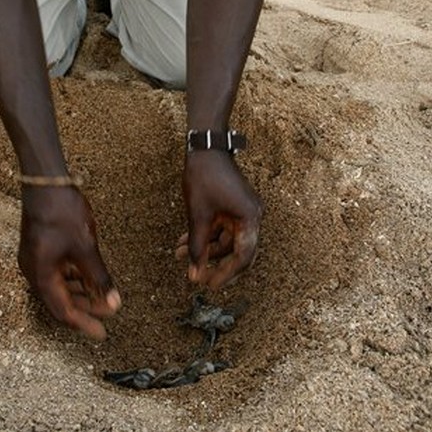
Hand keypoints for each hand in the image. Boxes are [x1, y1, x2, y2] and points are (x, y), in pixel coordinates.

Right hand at [19, 185, 120, 340]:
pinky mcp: (39, 248)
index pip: (63, 311)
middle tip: (109, 313)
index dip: (84, 323)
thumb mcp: (85, 247)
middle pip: (60, 300)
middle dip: (86, 308)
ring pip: (59, 286)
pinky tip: (90, 276)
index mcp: (40, 275)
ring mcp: (35, 259)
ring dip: (81, 292)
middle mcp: (33, 271)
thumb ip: (99, 277)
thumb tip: (114, 304)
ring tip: (104, 297)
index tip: (102, 333)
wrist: (45, 180)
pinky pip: (56, 271)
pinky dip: (74, 277)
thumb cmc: (62, 211)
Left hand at [176, 150, 262, 289]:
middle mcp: (252, 216)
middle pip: (236, 251)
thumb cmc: (204, 176)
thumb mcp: (198, 215)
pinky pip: (221, 228)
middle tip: (197, 277)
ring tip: (179, 254)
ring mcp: (243, 211)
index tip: (209, 284)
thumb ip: (198, 246)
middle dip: (214, 263)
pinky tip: (184, 242)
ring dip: (204, 248)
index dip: (226, 274)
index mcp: (251, 218)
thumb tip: (195, 273)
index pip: (243, 256)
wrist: (205, 146)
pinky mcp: (233, 206)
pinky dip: (205, 235)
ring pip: (225, 240)